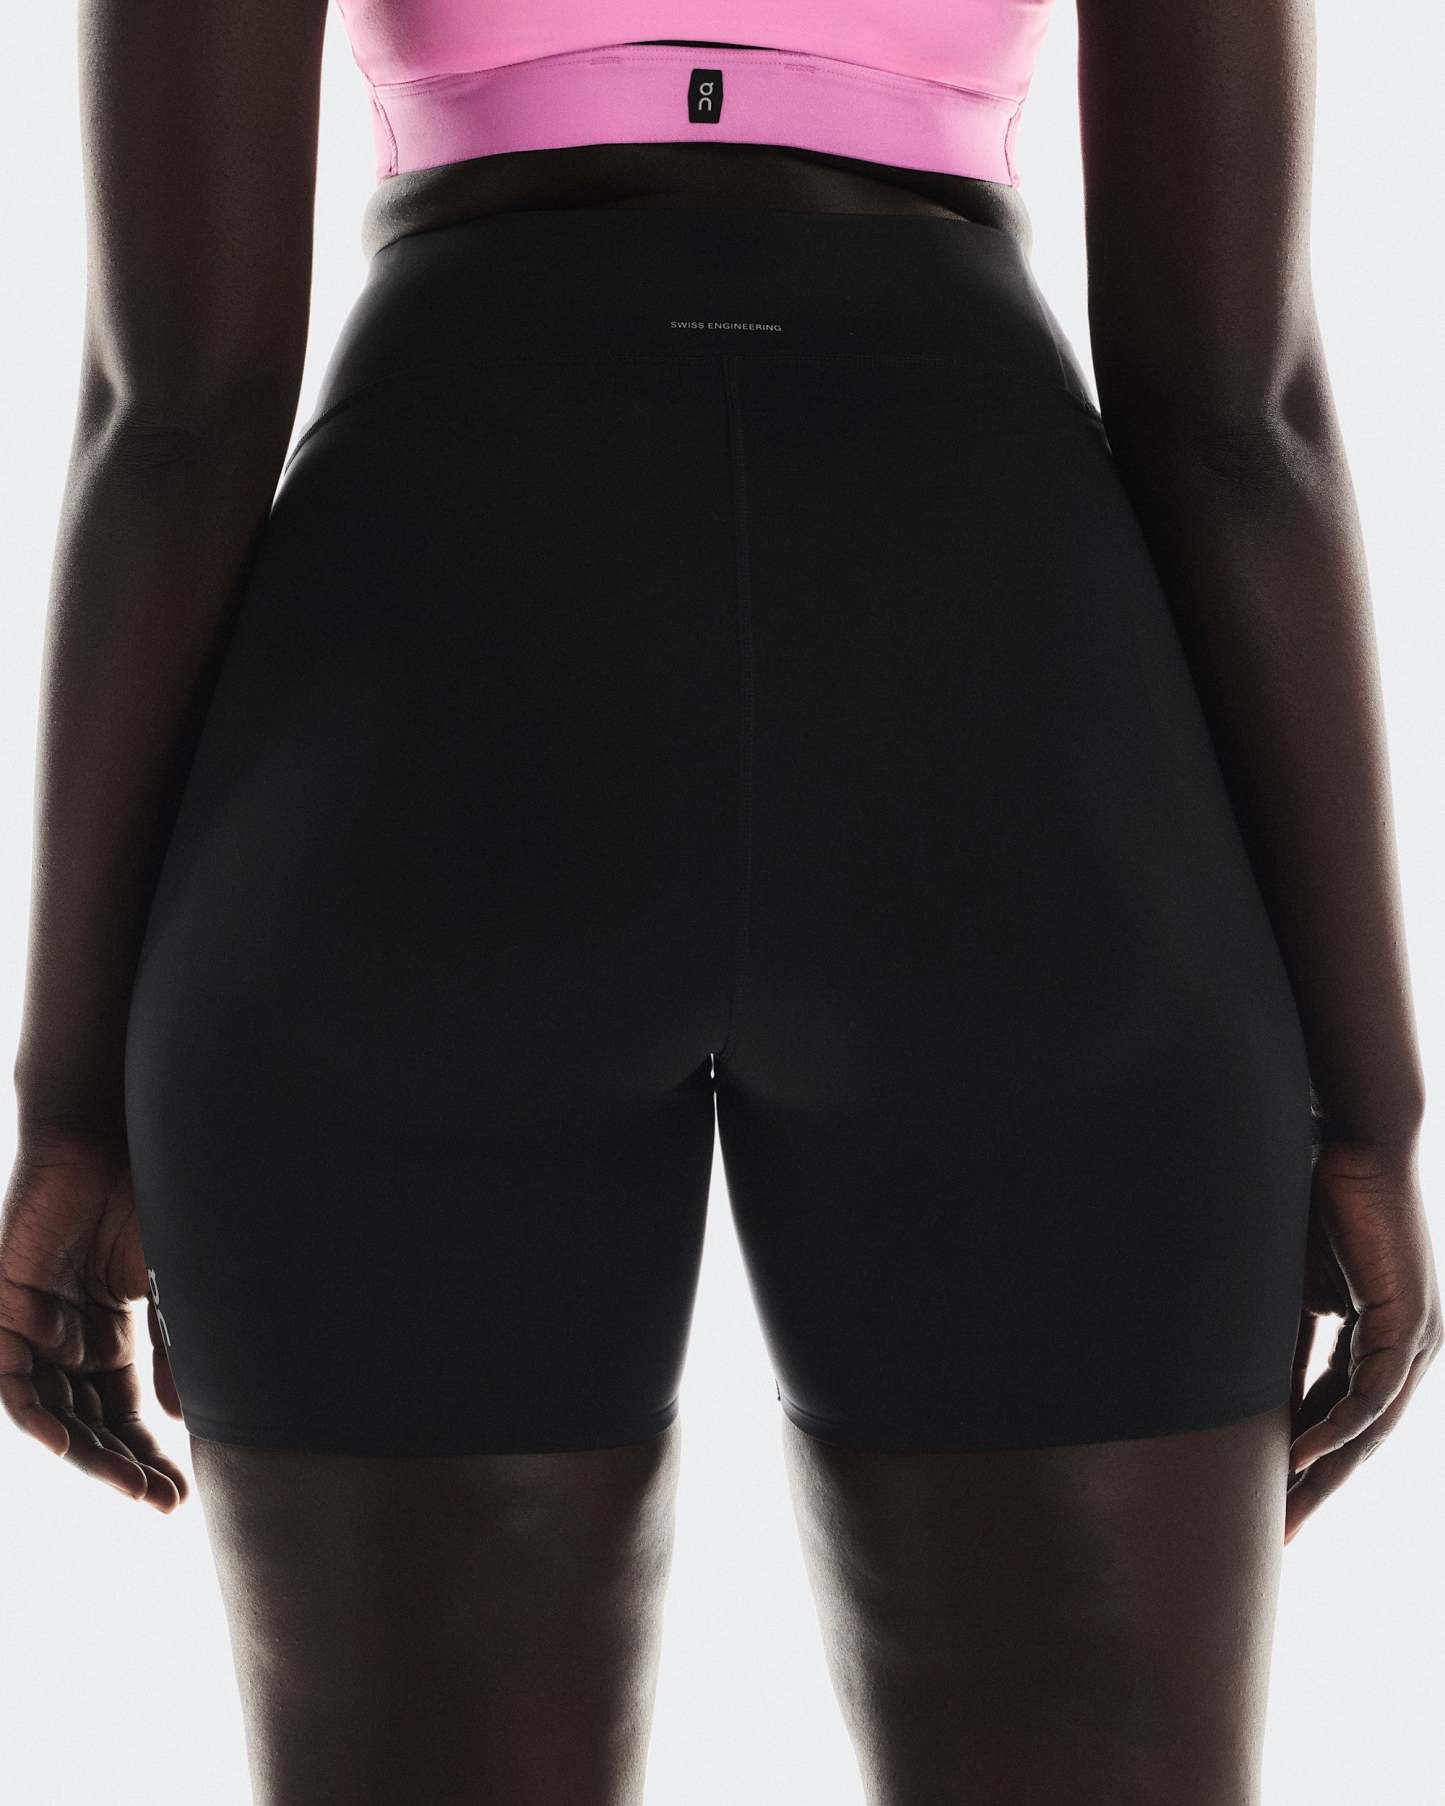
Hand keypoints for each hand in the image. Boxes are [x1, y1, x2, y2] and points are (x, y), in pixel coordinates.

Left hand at [0, 1125, 188, 1510]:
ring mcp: (35, 1326)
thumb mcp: (172, 1282)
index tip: (183, 1496)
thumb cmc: (148, 1193)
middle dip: (125, 1468)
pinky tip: (66, 1443)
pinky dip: (31, 1415)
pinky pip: (9, 1380)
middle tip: (164, 1500)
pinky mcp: (4, 1305)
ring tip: (131, 1486)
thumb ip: (178, 1346)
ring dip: (87, 1456)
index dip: (151, 1456)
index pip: (126, 1416)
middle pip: (91, 1425)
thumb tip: (189, 1416)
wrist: (108, 1129)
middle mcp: (69, 1341)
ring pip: (50, 1413)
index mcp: (111, 1336)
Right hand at [1286, 1136, 1439, 1542]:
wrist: (1354, 1144)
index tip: (1270, 1503)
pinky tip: (1304, 1457)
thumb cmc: (1318, 1199)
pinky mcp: (1409, 1323)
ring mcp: (1414, 1339)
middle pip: (1359, 1439)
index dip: (1305, 1463)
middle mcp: (1405, 1347)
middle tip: (1281, 1537)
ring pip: (1369, 1428)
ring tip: (1287, 1514)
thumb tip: (1240, 1380)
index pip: (1339, 1415)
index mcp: (1378, 1337)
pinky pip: (1371, 1394)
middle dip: (1318, 1490)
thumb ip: (1283, 1333)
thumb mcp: (1291, 1283)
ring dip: (1326, 1474)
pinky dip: (1337, 1429)